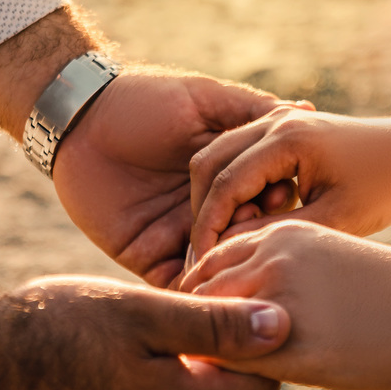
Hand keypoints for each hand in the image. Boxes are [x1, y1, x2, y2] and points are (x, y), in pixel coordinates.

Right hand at [0, 240, 292, 389]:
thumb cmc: (54, 327)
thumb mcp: (143, 313)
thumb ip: (215, 322)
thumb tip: (285, 326)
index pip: (256, 384)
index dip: (257, 338)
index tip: (240, 298)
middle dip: (217, 352)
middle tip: (196, 298)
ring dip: (175, 368)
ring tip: (151, 319)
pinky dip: (137, 385)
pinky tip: (110, 348)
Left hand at [52, 68, 300, 287]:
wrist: (81, 118)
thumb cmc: (146, 99)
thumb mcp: (206, 100)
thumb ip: (253, 109)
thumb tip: (308, 110)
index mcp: (229, 178)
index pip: (268, 201)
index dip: (279, 202)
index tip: (283, 195)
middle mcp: (211, 213)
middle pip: (248, 239)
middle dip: (258, 239)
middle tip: (259, 231)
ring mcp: (182, 239)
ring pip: (219, 266)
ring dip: (231, 265)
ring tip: (238, 258)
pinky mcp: (149, 259)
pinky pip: (177, 285)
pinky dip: (196, 290)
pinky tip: (212, 289)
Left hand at [181, 221, 390, 389]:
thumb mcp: (333, 260)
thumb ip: (286, 274)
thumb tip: (249, 312)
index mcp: (284, 233)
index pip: (213, 259)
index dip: (203, 293)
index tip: (208, 323)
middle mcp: (272, 256)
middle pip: (196, 288)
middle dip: (192, 322)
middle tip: (196, 355)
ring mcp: (278, 297)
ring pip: (205, 323)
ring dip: (204, 349)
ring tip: (210, 376)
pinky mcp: (289, 343)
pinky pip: (230, 360)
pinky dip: (223, 375)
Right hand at [187, 107, 390, 259]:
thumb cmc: (386, 188)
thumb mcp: (333, 221)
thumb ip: (274, 232)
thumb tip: (222, 249)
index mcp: (286, 139)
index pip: (224, 184)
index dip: (207, 227)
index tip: (201, 263)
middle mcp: (275, 122)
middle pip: (208, 163)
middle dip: (204, 210)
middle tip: (213, 250)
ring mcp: (277, 119)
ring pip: (219, 156)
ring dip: (219, 196)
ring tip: (240, 233)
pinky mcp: (283, 127)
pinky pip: (240, 154)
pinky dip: (236, 185)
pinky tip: (258, 215)